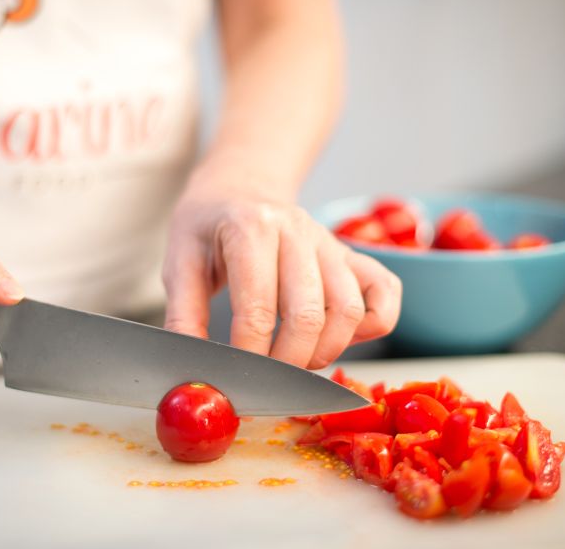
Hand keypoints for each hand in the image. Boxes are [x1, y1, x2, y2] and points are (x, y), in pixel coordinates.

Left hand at [162, 174, 401, 369]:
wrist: (240, 186)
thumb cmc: (208, 225)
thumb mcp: (179, 260)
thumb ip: (184, 314)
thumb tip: (194, 367)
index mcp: (252, 228)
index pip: (258, 308)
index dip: (248, 355)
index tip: (234, 377)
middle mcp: (298, 231)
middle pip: (309, 316)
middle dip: (287, 363)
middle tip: (265, 377)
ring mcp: (331, 242)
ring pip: (349, 310)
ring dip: (326, 350)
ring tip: (296, 360)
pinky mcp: (352, 254)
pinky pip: (385, 292)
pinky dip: (371, 325)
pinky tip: (337, 336)